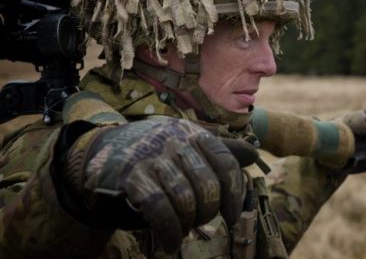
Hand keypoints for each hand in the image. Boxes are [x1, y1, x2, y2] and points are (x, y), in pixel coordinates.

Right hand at [64, 117, 245, 252]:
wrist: (103, 152)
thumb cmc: (154, 154)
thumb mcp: (185, 144)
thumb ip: (219, 150)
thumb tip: (252, 155)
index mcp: (193, 133)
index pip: (226, 162)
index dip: (234, 193)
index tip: (231, 215)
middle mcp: (175, 141)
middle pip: (208, 185)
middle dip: (208, 211)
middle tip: (199, 220)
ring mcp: (153, 158)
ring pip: (186, 199)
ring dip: (188, 223)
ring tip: (184, 228)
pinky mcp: (132, 177)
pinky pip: (162, 211)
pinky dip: (171, 231)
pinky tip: (171, 242)